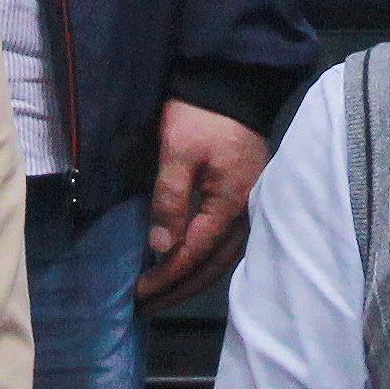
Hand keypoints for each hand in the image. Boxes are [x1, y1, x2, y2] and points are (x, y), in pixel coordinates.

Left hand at [138, 100, 269, 303]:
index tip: (139, 293)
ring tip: (165, 294)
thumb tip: (162, 248)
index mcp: (230, 202)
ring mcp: (250, 205)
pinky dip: (207, 261)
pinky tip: (191, 266)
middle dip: (180, 289)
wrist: (230, 82)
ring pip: (223, 258)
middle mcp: (246, 212)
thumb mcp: (177, 151)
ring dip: (194, 279)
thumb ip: (171, 199)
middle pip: (213, 265)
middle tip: (148, 306)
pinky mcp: (246, 198)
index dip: (167, 276)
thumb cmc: (200, 115)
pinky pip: (227, 243)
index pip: (195, 253)